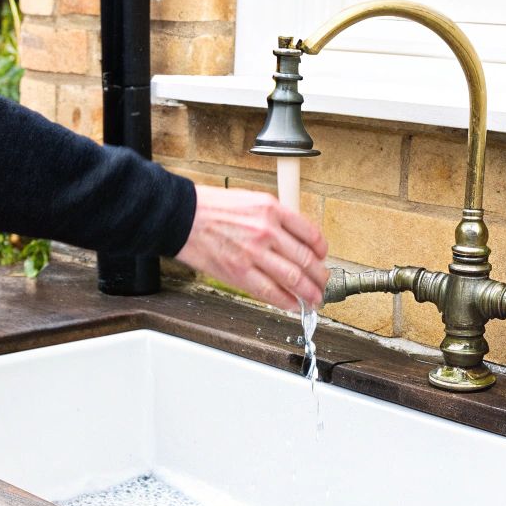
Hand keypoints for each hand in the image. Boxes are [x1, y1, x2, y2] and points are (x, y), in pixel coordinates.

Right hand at [176, 185, 327, 310]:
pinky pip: (270, 292)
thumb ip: (274, 218)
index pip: (310, 234)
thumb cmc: (211, 207)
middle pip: (306, 259)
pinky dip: (285, 301)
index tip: (323, 258)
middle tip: (323, 284)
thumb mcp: (250, 200)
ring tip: (314, 300)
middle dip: (320, 276)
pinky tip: (292, 305)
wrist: (182, 217)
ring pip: (294, 279)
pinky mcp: (239, 272)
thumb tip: (293, 240)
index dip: (322, 251)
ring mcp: (254, 253)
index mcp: (272, 209)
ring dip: (309, 293)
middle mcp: (267, 230)